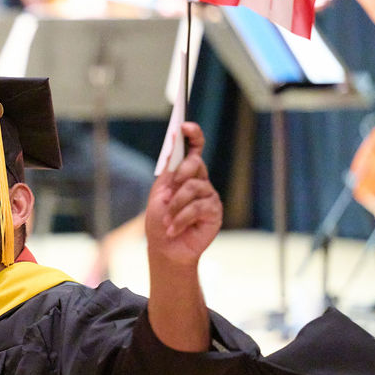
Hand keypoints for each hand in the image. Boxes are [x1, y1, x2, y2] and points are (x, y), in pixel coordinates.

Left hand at [145, 122, 222, 268]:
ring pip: (192, 187)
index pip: (194, 149)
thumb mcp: (159, 193)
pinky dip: (180, 219)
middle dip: (180, 174)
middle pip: (196, 163)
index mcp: (186, 174)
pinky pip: (196, 207)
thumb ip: (168, 170)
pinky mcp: (214, 211)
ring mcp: (209, 196)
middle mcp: (200, 181)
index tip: (184, 125)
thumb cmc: (161, 221)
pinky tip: (174, 229)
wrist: (166, 248)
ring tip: (167, 221)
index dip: (193, 135)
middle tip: (169, 191)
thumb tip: (174, 143)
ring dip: (174, 206)